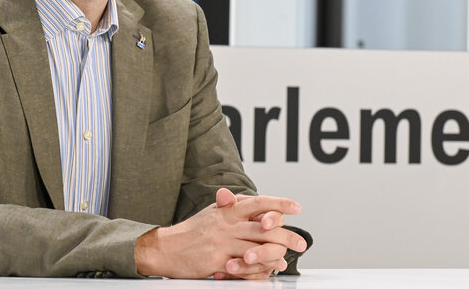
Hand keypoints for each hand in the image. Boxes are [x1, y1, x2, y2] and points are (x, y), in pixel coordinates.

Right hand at [135, 189, 304, 278]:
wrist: (167, 248)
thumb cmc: (192, 231)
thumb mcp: (212, 212)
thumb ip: (231, 205)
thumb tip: (248, 199)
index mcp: (227, 210)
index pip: (258, 202)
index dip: (279, 203)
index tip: (296, 207)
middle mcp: (226, 224)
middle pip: (264, 228)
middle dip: (287, 235)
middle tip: (301, 242)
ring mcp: (222, 242)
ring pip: (257, 248)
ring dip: (276, 254)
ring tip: (286, 258)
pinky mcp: (217, 261)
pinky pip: (244, 266)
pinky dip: (259, 269)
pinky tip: (268, 270)